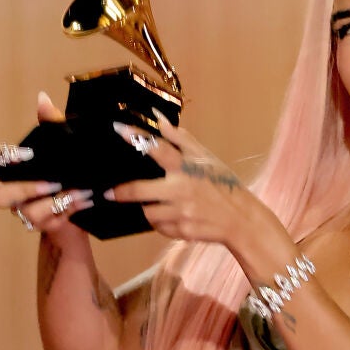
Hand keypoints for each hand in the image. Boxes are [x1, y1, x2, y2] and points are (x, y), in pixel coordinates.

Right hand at [0, 92, 93, 235]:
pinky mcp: (47, 226)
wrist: (89, 202)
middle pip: (0, 196)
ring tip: (79, 192)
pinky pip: (51, 223)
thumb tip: (42, 98)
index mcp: (17, 169)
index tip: (26, 154)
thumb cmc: (71, 169)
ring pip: (28, 214)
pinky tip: (86, 200)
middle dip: (25, 190)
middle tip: (52, 182)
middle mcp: (17, 192)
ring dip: (55, 203)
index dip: (2, 158)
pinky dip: (70, 211)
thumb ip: (53, 125)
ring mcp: (29, 211)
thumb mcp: (65, 146)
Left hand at [107, 110, 264, 245]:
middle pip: (138, 191)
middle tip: (109, 192)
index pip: (157, 148)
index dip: (136, 137)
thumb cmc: (222, 184)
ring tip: (153, 204)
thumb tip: (158, 118)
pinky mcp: (181, 231)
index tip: (118, 129)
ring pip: (147, 212)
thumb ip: (180, 139)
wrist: (239, 218)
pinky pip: (160, 227)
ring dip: (146, 208)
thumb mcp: (205, 158)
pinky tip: (170, 216)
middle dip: (120, 192)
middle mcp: (181, 190)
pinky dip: (161, 222)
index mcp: (186, 168)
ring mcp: (181, 213)